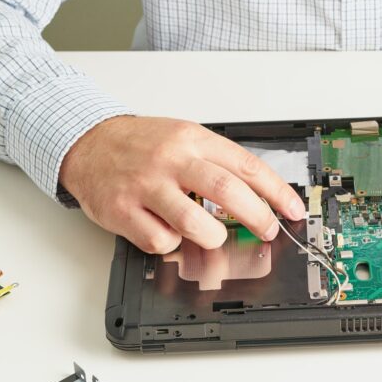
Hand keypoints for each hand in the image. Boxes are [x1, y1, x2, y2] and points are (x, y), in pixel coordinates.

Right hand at [59, 116, 305, 252]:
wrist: (88, 143)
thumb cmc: (142, 145)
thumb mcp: (183, 138)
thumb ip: (216, 163)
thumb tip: (259, 197)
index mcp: (192, 139)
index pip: (246, 165)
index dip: (277, 192)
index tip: (293, 210)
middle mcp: (171, 160)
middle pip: (228, 191)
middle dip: (257, 217)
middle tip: (268, 231)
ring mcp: (145, 185)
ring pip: (195, 222)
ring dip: (213, 236)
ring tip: (214, 236)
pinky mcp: (122, 211)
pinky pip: (160, 240)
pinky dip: (171, 243)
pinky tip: (167, 232)